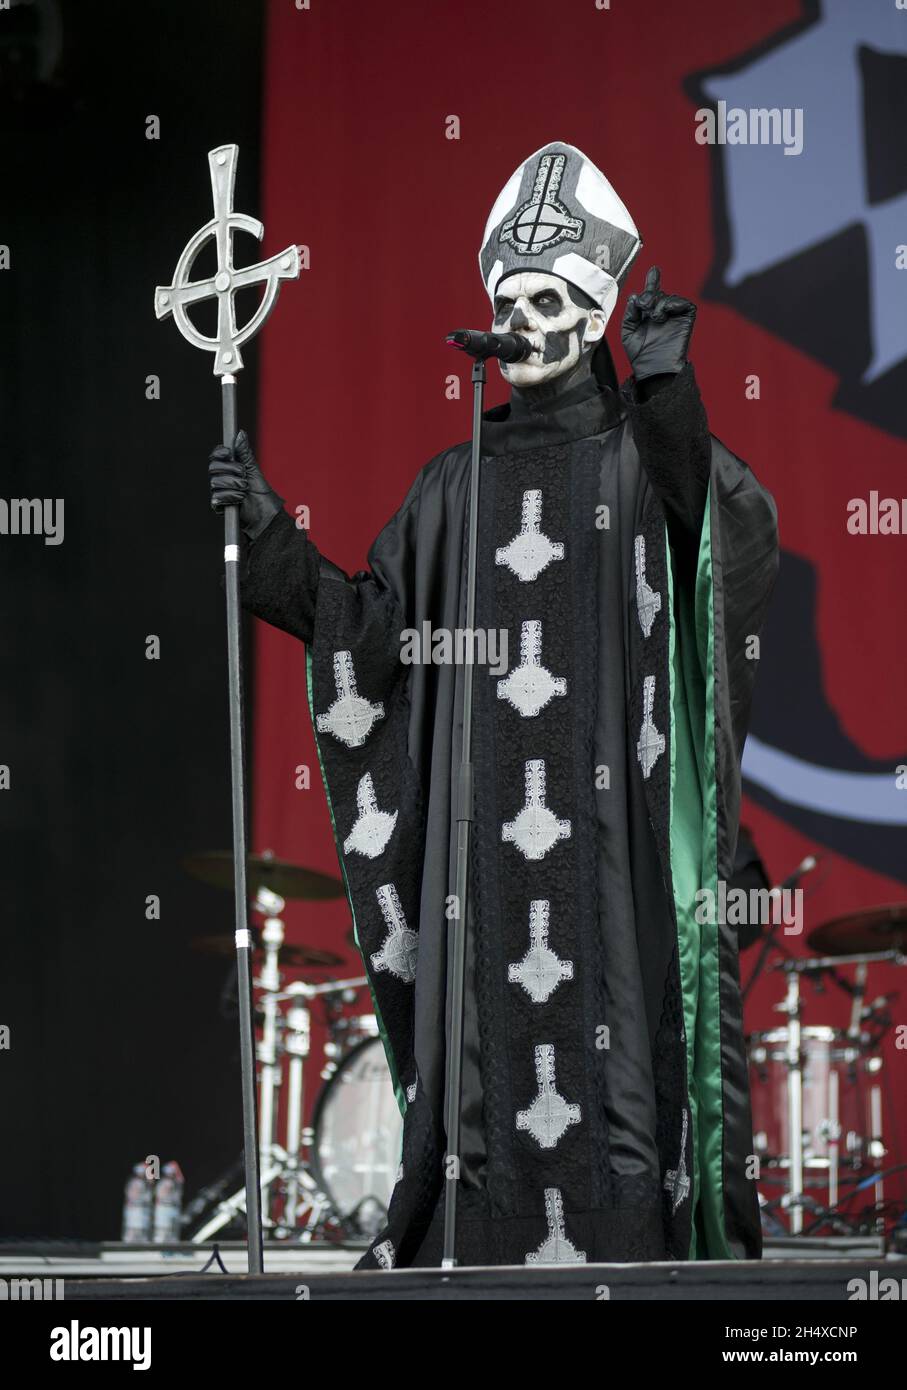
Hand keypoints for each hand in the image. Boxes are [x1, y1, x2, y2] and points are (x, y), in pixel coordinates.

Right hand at [208, 430, 284, 540]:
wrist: (265, 515)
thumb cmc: (261, 493)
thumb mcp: (254, 470)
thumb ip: (245, 453)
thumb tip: (240, 433)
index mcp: (229, 468)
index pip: (216, 456)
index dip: (220, 453)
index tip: (229, 453)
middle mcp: (221, 478)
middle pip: (213, 467)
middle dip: (230, 470)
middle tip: (243, 475)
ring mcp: (219, 491)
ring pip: (215, 482)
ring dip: (233, 485)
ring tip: (245, 490)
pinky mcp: (218, 505)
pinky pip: (217, 497)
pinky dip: (231, 497)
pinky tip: (240, 499)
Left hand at [621, 266, 695, 381]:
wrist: (653, 368)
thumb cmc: (640, 355)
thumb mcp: (628, 331)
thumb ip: (630, 313)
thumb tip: (634, 295)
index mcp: (649, 315)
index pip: (652, 294)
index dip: (653, 281)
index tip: (654, 270)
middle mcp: (663, 314)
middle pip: (658, 293)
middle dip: (649, 294)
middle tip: (643, 306)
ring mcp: (675, 316)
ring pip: (669, 296)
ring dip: (658, 302)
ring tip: (653, 316)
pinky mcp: (686, 319)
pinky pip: (684, 302)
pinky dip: (672, 304)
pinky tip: (661, 316)